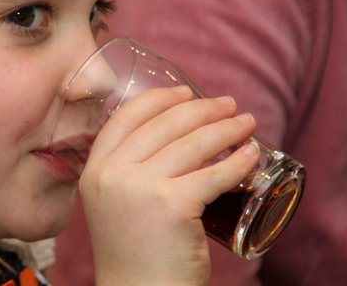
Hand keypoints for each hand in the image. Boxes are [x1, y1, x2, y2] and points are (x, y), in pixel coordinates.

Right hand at [80, 86, 258, 285]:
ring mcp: (141, 189)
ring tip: (247, 124)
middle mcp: (113, 174)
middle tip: (228, 105)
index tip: (186, 92)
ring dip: (227, 128)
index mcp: (95, 170)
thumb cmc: (135, 256)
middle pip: (164, 124)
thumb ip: (126, 173)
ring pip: (193, 144)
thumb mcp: (113, 205)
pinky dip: (239, 161)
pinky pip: (214, 174)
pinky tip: (251, 155)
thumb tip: (169, 139)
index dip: (160, 99)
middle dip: (203, 109)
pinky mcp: (173, 206)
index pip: (126, 117)